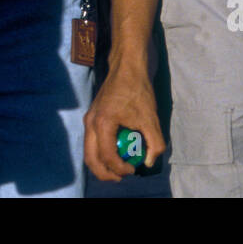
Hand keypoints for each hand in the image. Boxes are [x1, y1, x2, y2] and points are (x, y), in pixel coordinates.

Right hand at [83, 64, 165, 181]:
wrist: (126, 66)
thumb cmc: (138, 90)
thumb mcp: (151, 118)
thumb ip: (154, 143)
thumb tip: (149, 162)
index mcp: (103, 124)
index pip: (107, 156)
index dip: (119, 169)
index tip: (133, 169)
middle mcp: (91, 123)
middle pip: (90, 158)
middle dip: (105, 173)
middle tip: (121, 177)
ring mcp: (89, 119)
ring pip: (89, 151)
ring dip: (101, 164)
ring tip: (118, 169)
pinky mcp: (92, 116)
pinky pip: (91, 141)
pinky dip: (100, 152)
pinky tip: (115, 152)